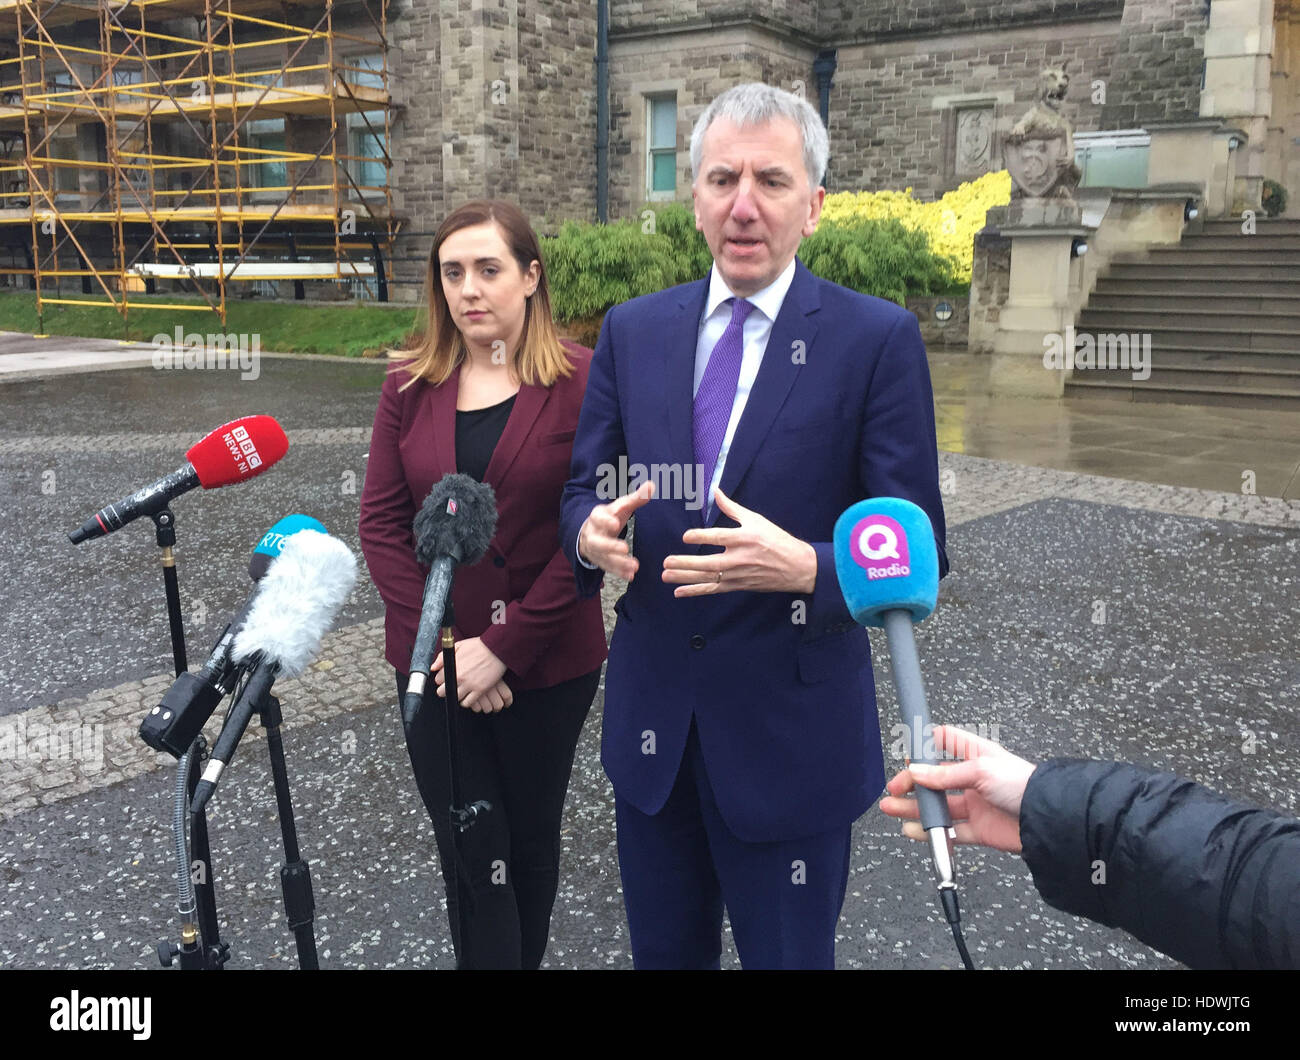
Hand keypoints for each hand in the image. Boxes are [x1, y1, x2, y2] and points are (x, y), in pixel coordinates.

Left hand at [432, 637, 508, 711]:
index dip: (442, 679)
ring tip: (462, 690)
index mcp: (451, 666)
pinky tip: (469, 694)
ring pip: (455, 699)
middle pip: (442, 692)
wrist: (496, 649)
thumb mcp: (458, 646)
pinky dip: (467, 701)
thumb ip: (442, 657)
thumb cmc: (478, 646)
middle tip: (453, 685)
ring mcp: (469, 685)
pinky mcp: (480, 690)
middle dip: (446, 689)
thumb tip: (433, 668)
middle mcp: (458, 677)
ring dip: (457, 696)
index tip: (447, 677)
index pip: (437, 680)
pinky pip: (468, 703)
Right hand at [578, 481, 653, 579]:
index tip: (615, 522)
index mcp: (598, 517)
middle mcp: (593, 534)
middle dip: (610, 546)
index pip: (598, 517)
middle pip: (598, 542)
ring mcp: (595, 550)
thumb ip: (636, 498)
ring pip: (604, 558)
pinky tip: (631, 575)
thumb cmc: (610, 516)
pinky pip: (608, 568)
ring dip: (618, 563)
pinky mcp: (600, 561)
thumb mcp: (621, 506)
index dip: (606, 520)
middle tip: (625, 548)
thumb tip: (652, 485)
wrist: (589, 532)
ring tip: (635, 566)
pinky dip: (619, 572)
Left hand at [662, 487, 816, 595]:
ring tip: (666, 575)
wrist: (796, 566)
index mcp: (745, 538)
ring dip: (685, 577)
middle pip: (709, 563)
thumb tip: (715, 490)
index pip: (719, 538)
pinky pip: (714, 589)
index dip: (701, 537)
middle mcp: (740, 558)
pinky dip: (696, 591)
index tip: (685, 536)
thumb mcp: (756, 519)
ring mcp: (738, 574)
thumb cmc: (775, 539)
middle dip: (686, 563)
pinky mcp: (738, 585)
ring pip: (708, 578)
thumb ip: (732, 507)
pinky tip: (679, 592)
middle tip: (667, 561)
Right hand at [878, 725, 1036, 854]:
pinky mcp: (979, 829)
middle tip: (894, 789)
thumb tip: (916, 772)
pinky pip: (950, 832)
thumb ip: (945, 775)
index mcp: (976, 755)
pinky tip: (915, 830)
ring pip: (938, 807)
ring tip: (892, 808)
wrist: (1047, 819)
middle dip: (912, 783)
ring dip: (914, 808)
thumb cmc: (1024, 785)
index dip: (926, 746)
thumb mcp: (980, 770)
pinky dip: (931, 833)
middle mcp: (974, 779)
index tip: (908, 754)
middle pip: (935, 779)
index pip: (946, 741)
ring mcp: (976, 805)